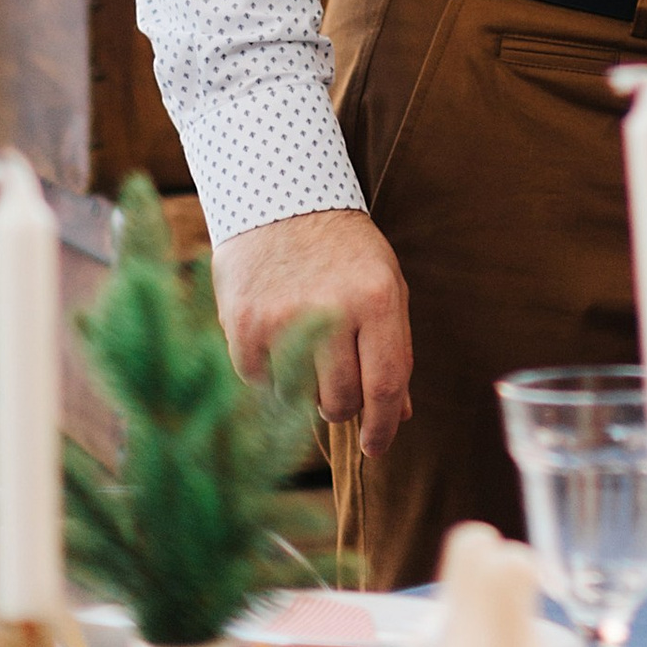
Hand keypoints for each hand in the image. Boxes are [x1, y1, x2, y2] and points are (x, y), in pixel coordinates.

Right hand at [213, 208, 412, 459]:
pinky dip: (270, 375)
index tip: (375, 447)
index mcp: (378, 299)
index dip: (383, 427)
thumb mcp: (384, 284)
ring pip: (299, 399)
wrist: (279, 200)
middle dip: (341, 406)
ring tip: (306, 356)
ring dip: (306, 391)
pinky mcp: (244, 327)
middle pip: (340, 400)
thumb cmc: (342, 250)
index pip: (386, 386)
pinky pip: (261, 384)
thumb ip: (393, 348)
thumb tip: (402, 414)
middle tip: (336, 389)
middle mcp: (333, 311)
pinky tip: (275, 341)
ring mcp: (284, 320)